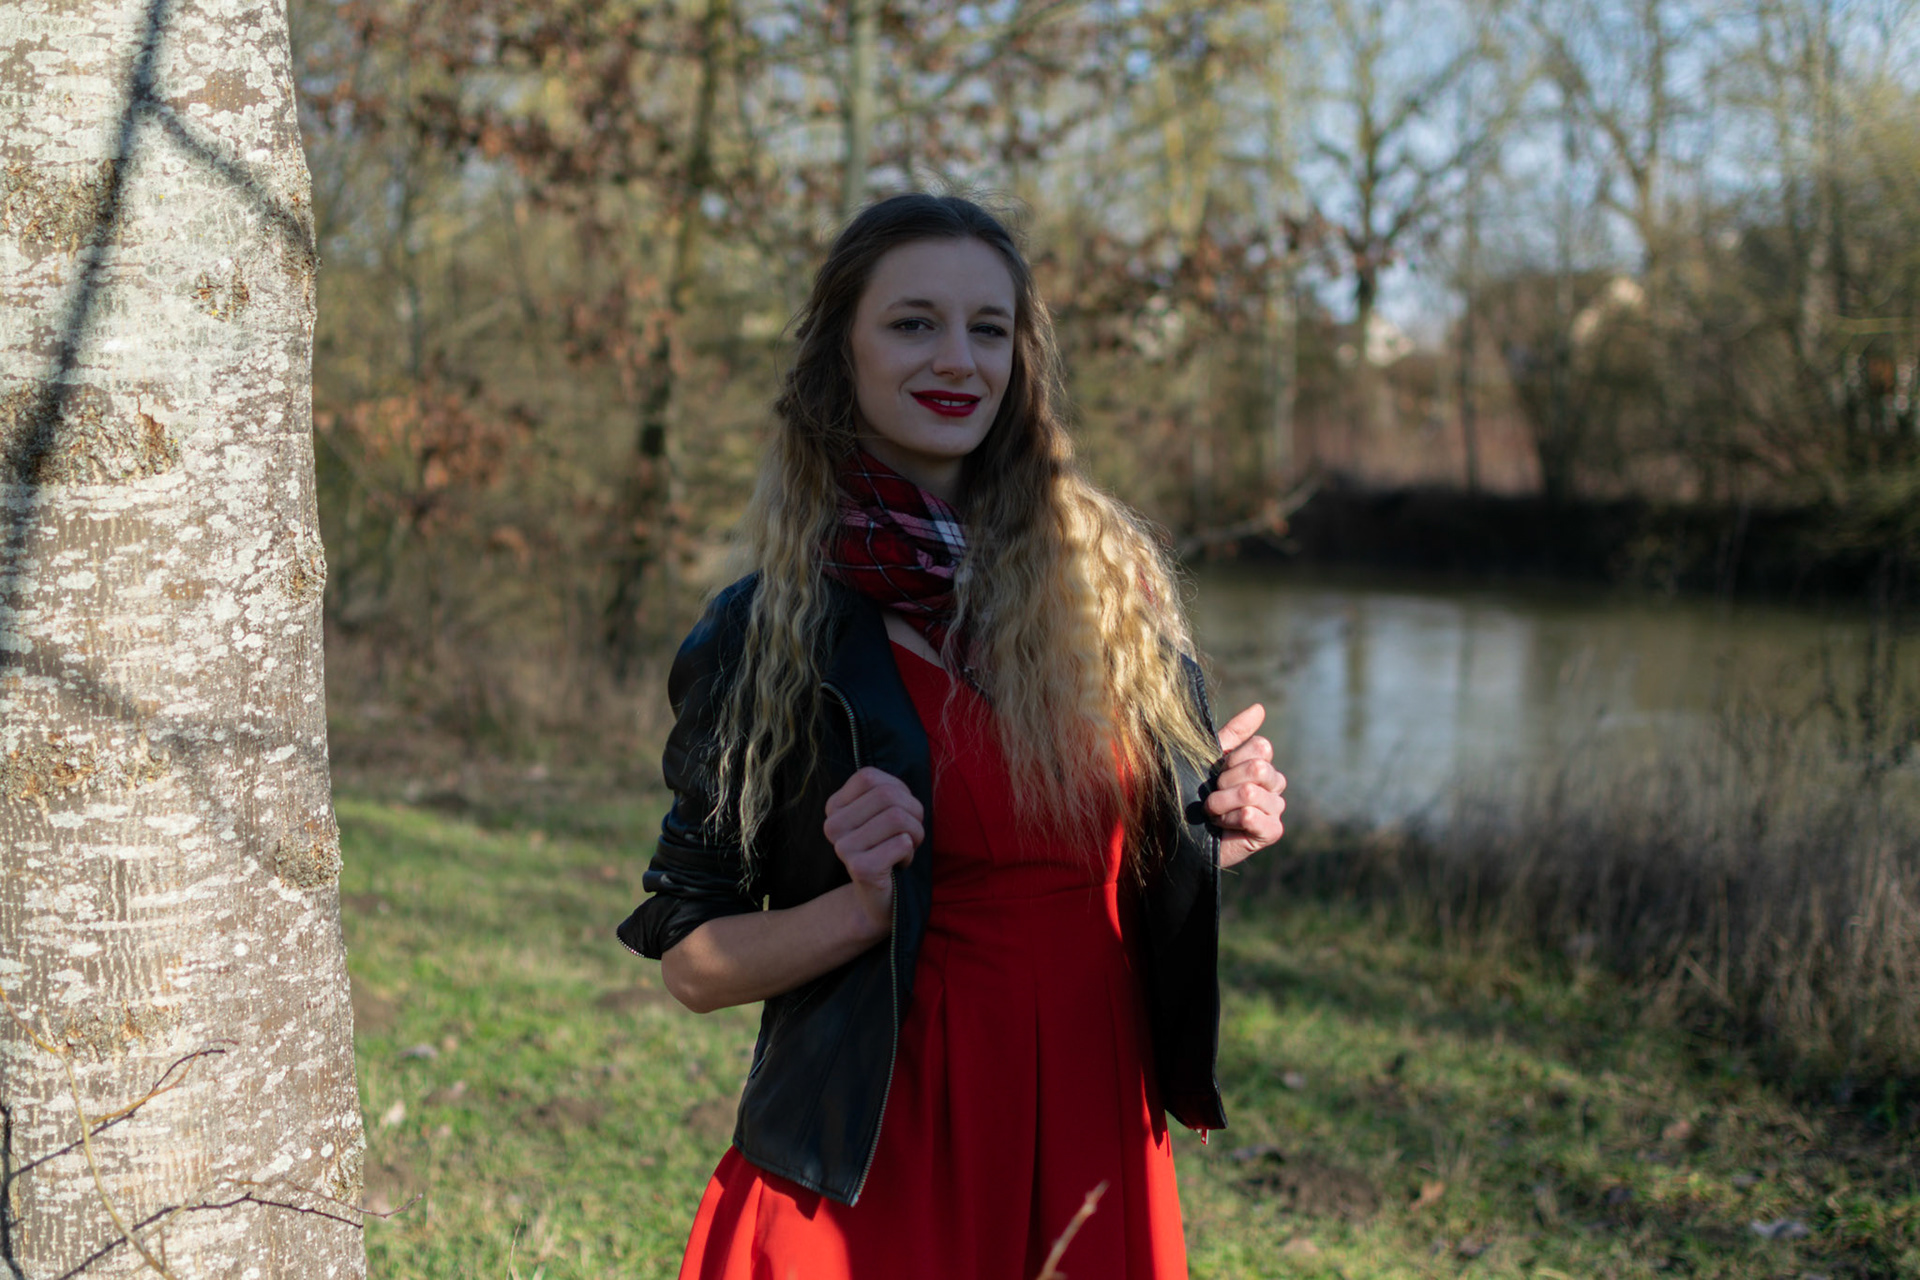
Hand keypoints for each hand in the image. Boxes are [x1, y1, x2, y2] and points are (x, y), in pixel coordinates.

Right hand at [822, 767, 924, 935]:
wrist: (880, 898)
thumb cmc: (888, 847)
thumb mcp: (884, 812)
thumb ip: (886, 791)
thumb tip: (898, 791)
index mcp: (834, 807)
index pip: (869, 777)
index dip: (897, 789)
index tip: (899, 811)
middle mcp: (833, 826)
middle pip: (887, 794)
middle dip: (913, 812)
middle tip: (910, 833)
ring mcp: (843, 848)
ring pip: (896, 817)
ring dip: (914, 834)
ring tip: (906, 848)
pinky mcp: (860, 868)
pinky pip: (901, 844)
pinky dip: (910, 852)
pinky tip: (899, 864)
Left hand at [1207, 704, 1285, 868]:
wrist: (1184, 833)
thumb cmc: (1198, 794)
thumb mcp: (1211, 758)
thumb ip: (1235, 733)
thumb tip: (1260, 708)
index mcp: (1262, 764)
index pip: (1261, 747)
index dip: (1233, 759)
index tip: (1216, 772)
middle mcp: (1274, 785)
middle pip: (1258, 769)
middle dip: (1225, 782)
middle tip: (1213, 795)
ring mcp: (1275, 809)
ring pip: (1251, 793)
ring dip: (1221, 803)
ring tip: (1213, 813)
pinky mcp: (1271, 831)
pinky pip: (1251, 816)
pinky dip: (1229, 819)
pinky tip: (1222, 826)